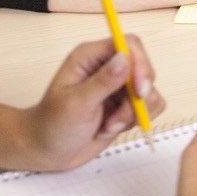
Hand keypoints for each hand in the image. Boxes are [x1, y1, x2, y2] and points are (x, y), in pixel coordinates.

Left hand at [21, 37, 165, 171]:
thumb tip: (125, 59)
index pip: (128, 45)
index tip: (139, 90)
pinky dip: (137, 121)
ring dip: (134, 113)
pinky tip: (112, 128)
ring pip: (149, 91)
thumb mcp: (76, 104)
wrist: (47, 150)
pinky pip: (150, 107)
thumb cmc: (52, 125)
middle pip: (144, 68)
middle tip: (120, 117)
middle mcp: (106, 68)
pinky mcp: (126, 105)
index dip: (140, 64)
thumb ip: (103, 82)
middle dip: (138, 96)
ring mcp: (118, 87)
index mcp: (90, 57)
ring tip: (109, 125)